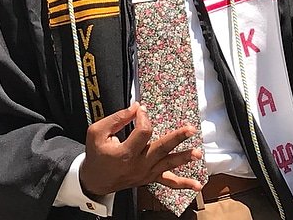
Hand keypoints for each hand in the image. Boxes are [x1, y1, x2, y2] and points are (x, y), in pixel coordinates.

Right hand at [78, 103, 202, 197]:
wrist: (95, 180)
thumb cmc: (96, 154)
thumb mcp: (97, 132)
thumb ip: (116, 118)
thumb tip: (137, 107)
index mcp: (125, 153)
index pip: (142, 132)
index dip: (143, 117)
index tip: (140, 109)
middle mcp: (138, 165)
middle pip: (161, 149)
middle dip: (177, 138)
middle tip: (190, 129)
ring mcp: (146, 173)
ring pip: (167, 165)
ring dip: (183, 158)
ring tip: (198, 153)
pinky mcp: (150, 178)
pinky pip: (168, 182)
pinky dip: (183, 184)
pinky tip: (197, 185)